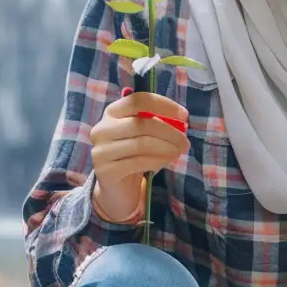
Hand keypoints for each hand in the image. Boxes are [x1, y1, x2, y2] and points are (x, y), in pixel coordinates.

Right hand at [88, 93, 187, 222]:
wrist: (117, 186)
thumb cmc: (133, 154)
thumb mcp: (143, 133)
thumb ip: (156, 121)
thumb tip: (181, 120)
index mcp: (112, 113)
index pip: (138, 101)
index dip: (164, 106)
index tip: (184, 116)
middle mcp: (102, 129)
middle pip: (141, 124)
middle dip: (169, 132)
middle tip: (185, 142)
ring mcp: (101, 151)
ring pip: (142, 144)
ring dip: (166, 147)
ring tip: (178, 152)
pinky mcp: (106, 171)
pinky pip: (139, 162)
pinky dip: (158, 160)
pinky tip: (167, 161)